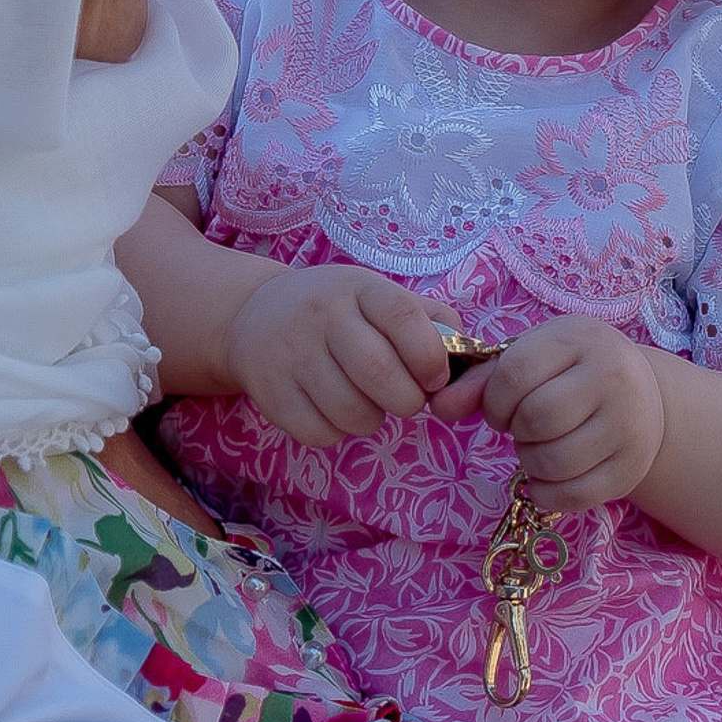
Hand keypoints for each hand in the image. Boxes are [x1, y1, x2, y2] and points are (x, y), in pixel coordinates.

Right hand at [224, 265, 454, 446]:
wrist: (254, 316)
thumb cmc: (337, 310)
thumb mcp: (378, 295)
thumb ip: (429, 320)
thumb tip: (468, 358)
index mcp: (359, 288)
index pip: (404, 317)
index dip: (430, 357)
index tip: (435, 377)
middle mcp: (322, 315)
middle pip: (380, 373)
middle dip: (408, 400)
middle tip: (406, 398)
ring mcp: (292, 354)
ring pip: (352, 412)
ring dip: (372, 420)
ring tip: (366, 401)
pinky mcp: (270, 392)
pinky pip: (320, 433)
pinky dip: (337, 432)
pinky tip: (333, 410)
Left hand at [434, 313, 664, 513]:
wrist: (646, 395)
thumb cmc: (574, 370)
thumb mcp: (534, 356)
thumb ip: (483, 379)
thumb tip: (438, 407)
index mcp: (581, 340)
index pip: (516, 374)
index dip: (494, 400)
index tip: (501, 406)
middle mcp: (613, 378)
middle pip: (536, 419)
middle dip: (515, 431)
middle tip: (524, 427)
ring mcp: (628, 426)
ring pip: (553, 462)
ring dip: (530, 462)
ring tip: (539, 446)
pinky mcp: (631, 469)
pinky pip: (573, 496)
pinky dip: (547, 493)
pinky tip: (548, 476)